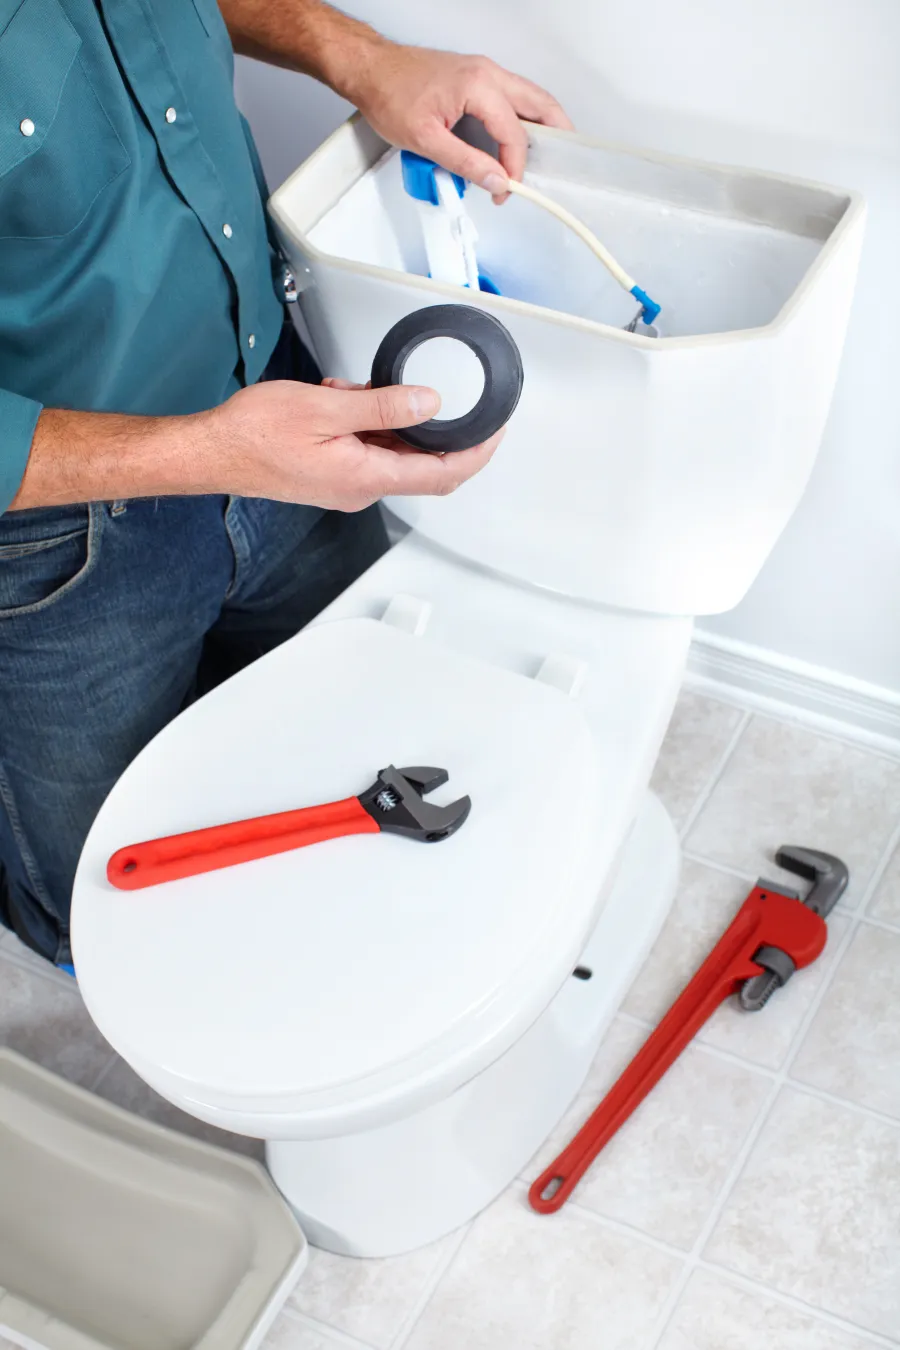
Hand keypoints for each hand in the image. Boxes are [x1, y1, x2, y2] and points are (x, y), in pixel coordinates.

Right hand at [201, 376, 503, 510]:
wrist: (212, 452)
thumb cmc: (254, 434)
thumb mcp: (327, 407)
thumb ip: (384, 407)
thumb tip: (429, 404)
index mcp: (366, 477)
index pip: (443, 473)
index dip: (477, 453)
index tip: (496, 430)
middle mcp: (361, 489)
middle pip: (422, 464)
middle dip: (432, 427)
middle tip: (438, 395)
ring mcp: (346, 484)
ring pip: (392, 452)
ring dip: (390, 419)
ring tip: (359, 390)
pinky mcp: (333, 474)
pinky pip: (367, 449)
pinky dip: (366, 422)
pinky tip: (343, 399)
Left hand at [346, 46, 572, 202]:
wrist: (371, 70)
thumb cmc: (390, 94)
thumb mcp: (426, 140)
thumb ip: (465, 163)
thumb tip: (495, 180)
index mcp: (478, 86)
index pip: (512, 133)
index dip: (514, 167)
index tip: (505, 189)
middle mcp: (486, 73)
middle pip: (538, 103)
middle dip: (554, 135)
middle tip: (561, 162)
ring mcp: (483, 71)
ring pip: (528, 96)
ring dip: (539, 125)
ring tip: (544, 153)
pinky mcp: (475, 75)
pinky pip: (511, 95)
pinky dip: (521, 116)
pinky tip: (517, 135)